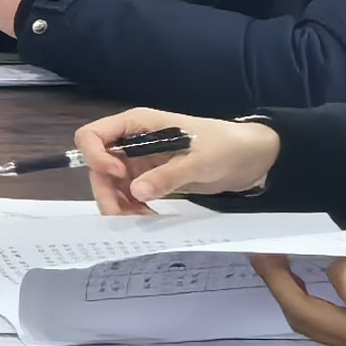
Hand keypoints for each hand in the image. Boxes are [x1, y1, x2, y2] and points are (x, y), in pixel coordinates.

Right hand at [74, 109, 279, 212]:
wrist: (253, 158)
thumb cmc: (228, 147)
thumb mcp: (201, 161)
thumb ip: (168, 175)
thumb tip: (136, 191)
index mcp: (139, 125)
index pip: (93, 136)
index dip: (96, 157)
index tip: (119, 176)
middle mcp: (133, 142)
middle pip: (98, 166)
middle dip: (106, 192)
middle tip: (123, 217)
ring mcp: (140, 162)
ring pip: (111, 185)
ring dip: (118, 205)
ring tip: (141, 220)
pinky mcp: (151, 179)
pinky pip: (128, 196)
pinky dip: (132, 209)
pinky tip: (148, 218)